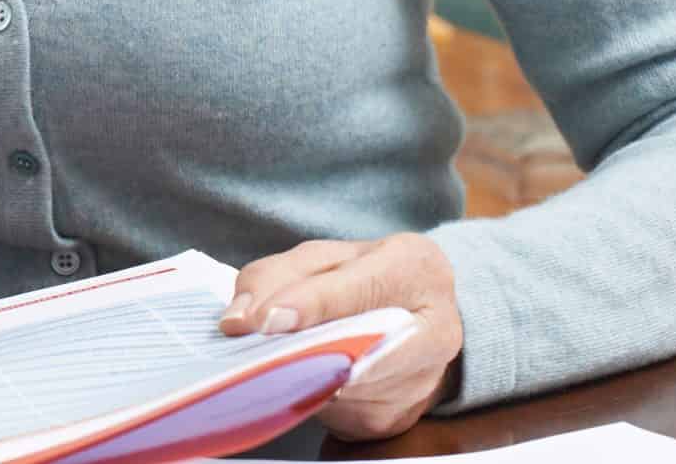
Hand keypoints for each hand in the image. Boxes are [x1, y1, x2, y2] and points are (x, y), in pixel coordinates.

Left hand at [220, 233, 463, 439]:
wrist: (415, 319)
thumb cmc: (361, 279)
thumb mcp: (320, 258)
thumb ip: (277, 276)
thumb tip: (240, 319)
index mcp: (416, 269)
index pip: (360, 288)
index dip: (310, 304)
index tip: (265, 320)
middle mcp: (435, 329)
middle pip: (355, 347)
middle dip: (300, 351)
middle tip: (253, 352)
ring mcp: (422, 382)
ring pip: (341, 387)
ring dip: (299, 377)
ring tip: (270, 362)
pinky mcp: (398, 418)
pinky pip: (340, 413)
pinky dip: (310, 397)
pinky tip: (296, 381)